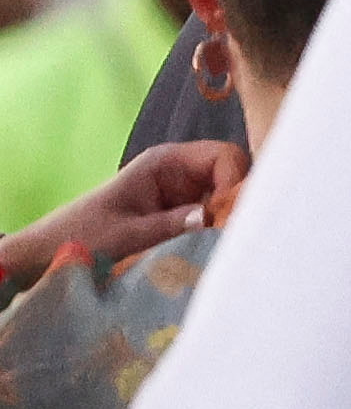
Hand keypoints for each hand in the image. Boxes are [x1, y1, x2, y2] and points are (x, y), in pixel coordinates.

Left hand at [0, 140, 247, 291]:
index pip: (225, 156)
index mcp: (166, 162)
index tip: (226, 218)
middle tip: (233, 234)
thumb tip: (215, 218)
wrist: (52, 252)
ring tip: (225, 245)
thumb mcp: (127, 233)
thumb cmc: (82, 236)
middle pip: (236, 174)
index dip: (236, 182)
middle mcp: (182, 171)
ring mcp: (186, 193)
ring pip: (232, 197)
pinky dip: (224, 231)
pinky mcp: (187, 215)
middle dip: (241, 201)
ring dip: (234, 219)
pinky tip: (216, 249)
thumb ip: (172, 225)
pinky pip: (219, 216)